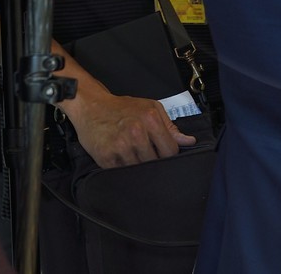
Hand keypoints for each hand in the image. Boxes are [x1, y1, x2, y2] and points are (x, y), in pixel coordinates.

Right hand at [69, 89, 196, 167]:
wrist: (91, 107)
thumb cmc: (122, 107)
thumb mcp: (150, 108)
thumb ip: (170, 126)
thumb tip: (189, 141)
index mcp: (151, 119)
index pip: (170, 151)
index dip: (169, 154)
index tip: (162, 152)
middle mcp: (136, 133)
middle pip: (155, 162)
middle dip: (153, 160)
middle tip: (144, 151)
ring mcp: (120, 146)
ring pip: (139, 170)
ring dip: (137, 165)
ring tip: (131, 152)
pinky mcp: (106, 157)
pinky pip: (122, 172)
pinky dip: (123, 167)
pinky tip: (120, 155)